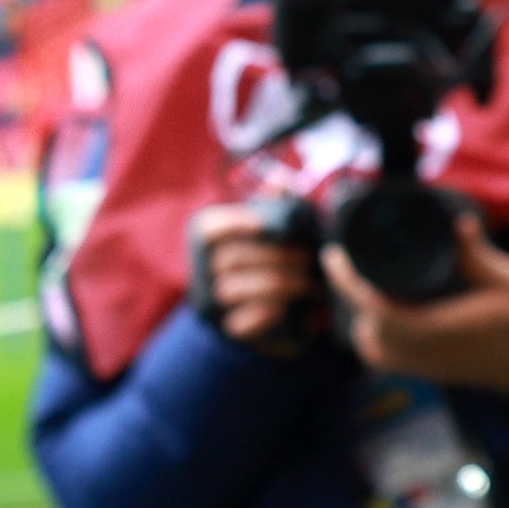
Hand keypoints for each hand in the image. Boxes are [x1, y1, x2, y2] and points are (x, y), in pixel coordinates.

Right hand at [192, 204, 321, 356]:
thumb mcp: (264, 232)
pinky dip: (264, 314)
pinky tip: (285, 307)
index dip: (233, 223)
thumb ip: (271, 206)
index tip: (264, 224)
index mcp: (205, 241)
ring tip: (307, 283)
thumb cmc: (262, 260)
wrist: (256, 311)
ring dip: (277, 284)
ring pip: (235, 289)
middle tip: (307, 258)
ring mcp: (212, 301)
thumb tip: (281, 179)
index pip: (206, 228)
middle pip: (231, 259)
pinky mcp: (227, 328)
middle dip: (275, 258)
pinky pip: (240, 322)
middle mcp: (201, 270)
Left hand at [331, 214, 508, 399]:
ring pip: (363, 330)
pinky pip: (370, 343)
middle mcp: (417, 350)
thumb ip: (482, 256)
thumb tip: (459, 222)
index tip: (335, 253)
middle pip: (361, 315)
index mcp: (438, 329)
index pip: (374, 308)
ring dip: (358, 302)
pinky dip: (367, 320)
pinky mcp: (407, 368)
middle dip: (348, 283)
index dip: (347, 281)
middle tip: (345, 253)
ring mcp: (409, 363)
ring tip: (359, 271)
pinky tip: (369, 298)